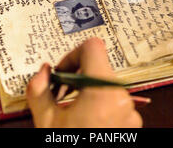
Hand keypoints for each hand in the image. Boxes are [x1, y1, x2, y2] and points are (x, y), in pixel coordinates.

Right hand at [26, 37, 142, 127]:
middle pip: (99, 67)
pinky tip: (85, 123)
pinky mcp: (133, 125)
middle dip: (77, 77)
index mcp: (103, 91)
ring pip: (107, 86)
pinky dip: (99, 106)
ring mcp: (131, 113)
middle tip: (60, 93)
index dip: (73, 54)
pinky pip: (115, 104)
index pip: (93, 47)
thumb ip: (39, 91)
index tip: (62, 73)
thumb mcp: (46, 123)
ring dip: (87, 92)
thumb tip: (42, 72)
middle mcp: (122, 98)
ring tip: (71, 111)